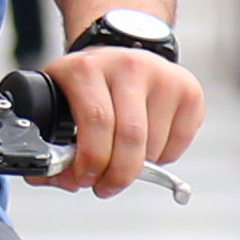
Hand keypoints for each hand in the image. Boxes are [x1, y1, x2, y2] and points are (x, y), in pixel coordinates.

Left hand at [41, 44, 201, 196]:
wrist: (120, 53)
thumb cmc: (88, 86)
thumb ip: (50, 147)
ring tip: (122, 156)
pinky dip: (162, 158)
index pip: (96, 121)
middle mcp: (127, 66)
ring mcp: (162, 75)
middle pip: (130, 137)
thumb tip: (59, 179)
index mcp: (86, 68)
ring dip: (137, 166)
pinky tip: (146, 143)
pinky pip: (178, 145)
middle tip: (106, 186)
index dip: (92, 160)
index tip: (85, 178)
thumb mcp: (57, 104)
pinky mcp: (188, 89)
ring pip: (154, 147)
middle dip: (117, 175)